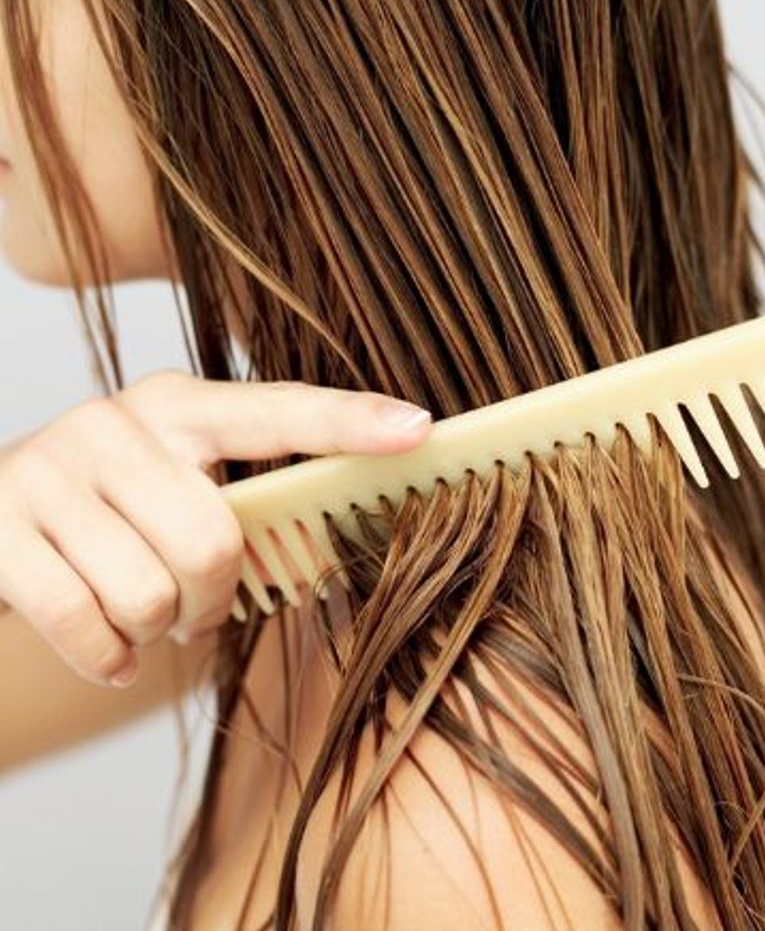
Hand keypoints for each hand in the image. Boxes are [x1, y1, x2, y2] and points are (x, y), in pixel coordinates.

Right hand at [0, 370, 432, 687]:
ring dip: (154, 630)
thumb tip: (340, 531)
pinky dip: (107, 658)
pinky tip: (106, 650)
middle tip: (197, 609)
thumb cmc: (107, 521)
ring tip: (139, 616)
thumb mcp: (172, 487)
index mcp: (177, 405)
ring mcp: (46, 471)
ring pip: (150, 592)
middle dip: (213, 599)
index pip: (277, 411)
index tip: (420, 429)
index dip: (349, 421)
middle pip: (213, 540)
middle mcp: (111, 423)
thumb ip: (245, 497)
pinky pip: (84, 623)